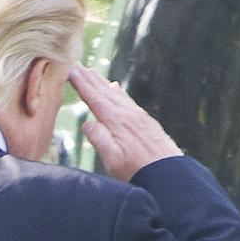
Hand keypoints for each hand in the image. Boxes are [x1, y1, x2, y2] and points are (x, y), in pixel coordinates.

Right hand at [70, 66, 183, 181]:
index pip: (94, 98)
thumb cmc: (138, 171)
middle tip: (77, 64)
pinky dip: (118, 92)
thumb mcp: (113, 160)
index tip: (70, 69)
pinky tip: (116, 89)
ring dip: (103, 82)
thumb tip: (87, 122)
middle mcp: (129, 114)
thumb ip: (99, 139)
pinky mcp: (147, 122)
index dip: (81, 83)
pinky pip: (128, 100)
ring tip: (92, 73)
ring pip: (117, 94)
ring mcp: (139, 117)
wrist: (169, 175)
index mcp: (117, 122)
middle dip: (90, 78)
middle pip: (105, 91)